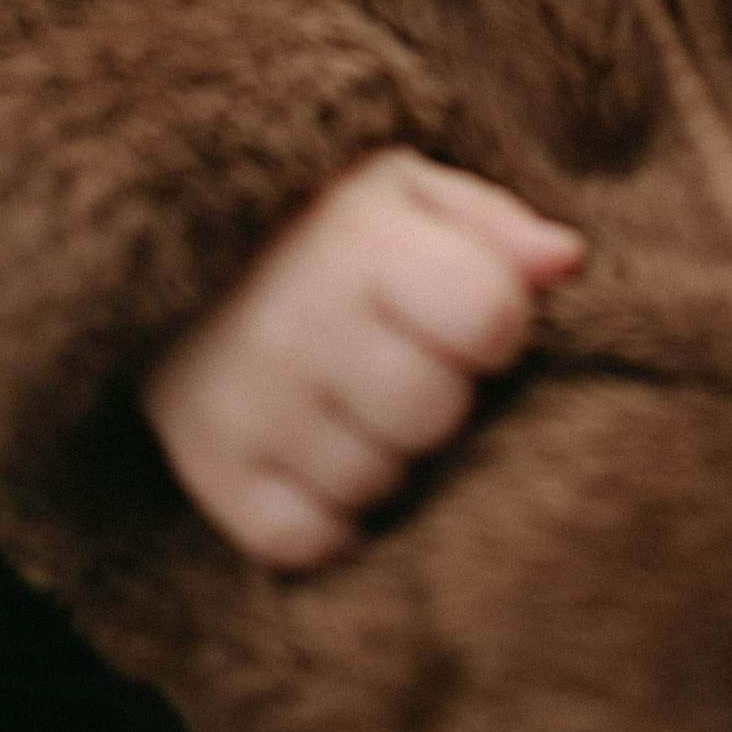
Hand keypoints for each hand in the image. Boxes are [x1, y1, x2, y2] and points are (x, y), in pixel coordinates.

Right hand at [143, 151, 584, 569]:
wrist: (164, 251)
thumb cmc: (315, 224)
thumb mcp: (403, 190)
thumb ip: (492, 224)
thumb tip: (567, 262)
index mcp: (357, 240)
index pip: (489, 316)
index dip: (496, 323)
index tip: (464, 310)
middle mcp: (294, 322)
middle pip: (437, 413)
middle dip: (438, 391)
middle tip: (395, 353)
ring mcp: (244, 403)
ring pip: (378, 483)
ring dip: (380, 452)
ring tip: (347, 394)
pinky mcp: (206, 471)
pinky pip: (308, 540)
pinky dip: (325, 512)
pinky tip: (312, 448)